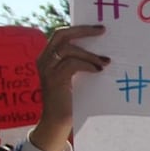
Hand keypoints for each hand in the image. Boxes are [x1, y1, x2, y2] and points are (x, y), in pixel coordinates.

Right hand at [29, 25, 108, 150]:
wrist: (58, 121)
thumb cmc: (70, 99)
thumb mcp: (74, 76)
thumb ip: (80, 63)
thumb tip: (101, 51)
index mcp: (48, 57)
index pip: (61, 35)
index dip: (79, 29)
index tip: (98, 28)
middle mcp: (44, 60)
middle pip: (62, 35)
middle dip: (83, 31)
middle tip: (102, 30)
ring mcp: (46, 69)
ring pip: (68, 49)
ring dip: (90, 54)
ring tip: (105, 61)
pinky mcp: (53, 79)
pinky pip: (72, 64)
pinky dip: (87, 65)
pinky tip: (99, 70)